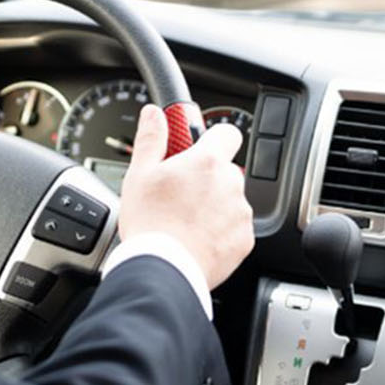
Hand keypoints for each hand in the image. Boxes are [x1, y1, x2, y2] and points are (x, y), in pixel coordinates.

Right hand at [118, 103, 252, 290]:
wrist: (164, 270)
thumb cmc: (150, 223)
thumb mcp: (140, 174)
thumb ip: (152, 138)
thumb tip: (154, 114)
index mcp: (207, 162)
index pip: (227, 133)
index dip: (212, 138)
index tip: (197, 148)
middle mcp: (231, 183)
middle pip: (225, 170)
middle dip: (207, 178)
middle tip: (180, 192)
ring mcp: (240, 213)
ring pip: (230, 200)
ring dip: (214, 205)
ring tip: (185, 220)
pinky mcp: (244, 240)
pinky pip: (235, 227)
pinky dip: (220, 231)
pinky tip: (196, 237)